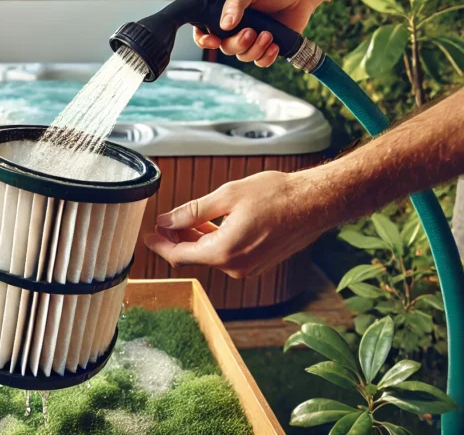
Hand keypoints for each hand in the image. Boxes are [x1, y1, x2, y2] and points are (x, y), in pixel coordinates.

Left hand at [143, 170, 328, 277]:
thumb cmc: (277, 195)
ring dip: (196, 238)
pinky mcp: (258, 263)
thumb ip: (192, 211)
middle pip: (194, 256)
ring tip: (186, 218)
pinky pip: (227, 254)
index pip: (179, 255)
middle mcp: (235, 266)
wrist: (315, 203)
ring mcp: (248, 267)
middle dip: (176, 239)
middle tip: (164, 222)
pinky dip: (214, 240)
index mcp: (224, 252)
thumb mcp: (227, 196)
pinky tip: (210, 223)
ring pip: (211, 254)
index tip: (147, 235)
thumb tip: (166, 221)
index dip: (160, 245)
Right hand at [194, 0, 319, 67]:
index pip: (203, 28)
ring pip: (243, 56)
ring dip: (255, 50)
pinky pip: (260, 62)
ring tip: (269, 35)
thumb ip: (236, 3)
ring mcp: (251, 38)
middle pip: (225, 47)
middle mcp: (235, 27)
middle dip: (238, 44)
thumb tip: (225, 25)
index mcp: (225, 11)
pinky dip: (266, 57)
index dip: (203, 39)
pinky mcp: (267, 46)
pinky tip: (275, 45)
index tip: (213, 40)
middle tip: (252, 32)